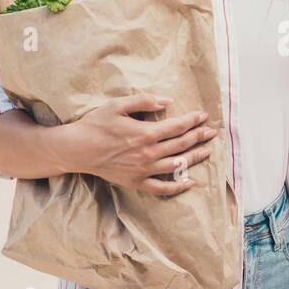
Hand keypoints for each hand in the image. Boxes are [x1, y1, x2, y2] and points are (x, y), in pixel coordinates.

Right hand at [59, 92, 216, 195]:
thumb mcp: (117, 105)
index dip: (193, 120)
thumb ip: (143, 101)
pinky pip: (162, 188)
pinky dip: (178, 186)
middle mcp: (148, 153)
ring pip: (177, 165)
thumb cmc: (95, 125)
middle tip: (211, 132)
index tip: (204, 116)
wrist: (76, 150)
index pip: (177, 126)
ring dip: (194, 157)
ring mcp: (143, 170)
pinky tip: (189, 182)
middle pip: (181, 145)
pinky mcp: (136, 182)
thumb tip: (167, 100)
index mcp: (145, 133)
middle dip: (199, 136)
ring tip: (207, 151)